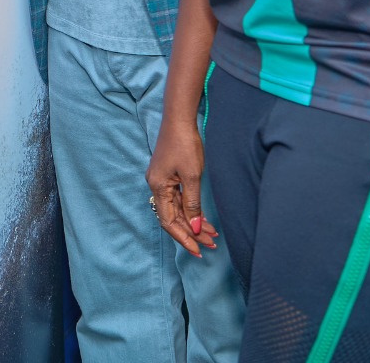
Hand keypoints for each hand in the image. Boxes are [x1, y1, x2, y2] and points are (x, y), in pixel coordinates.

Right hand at [146, 118, 218, 256]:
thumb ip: (192, 203)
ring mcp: (163, 181)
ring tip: (212, 235)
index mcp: (158, 187)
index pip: (168, 221)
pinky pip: (179, 199)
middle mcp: (157, 186)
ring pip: (178, 210)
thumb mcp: (192, 176)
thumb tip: (194, 228)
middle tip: (210, 245)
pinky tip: (204, 219)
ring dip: (193, 223)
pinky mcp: (170, 176)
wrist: (179, 119)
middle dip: (191, 233)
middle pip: (173, 217)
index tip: (198, 250)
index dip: (183, 238)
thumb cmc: (185, 144)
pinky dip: (192, 210)